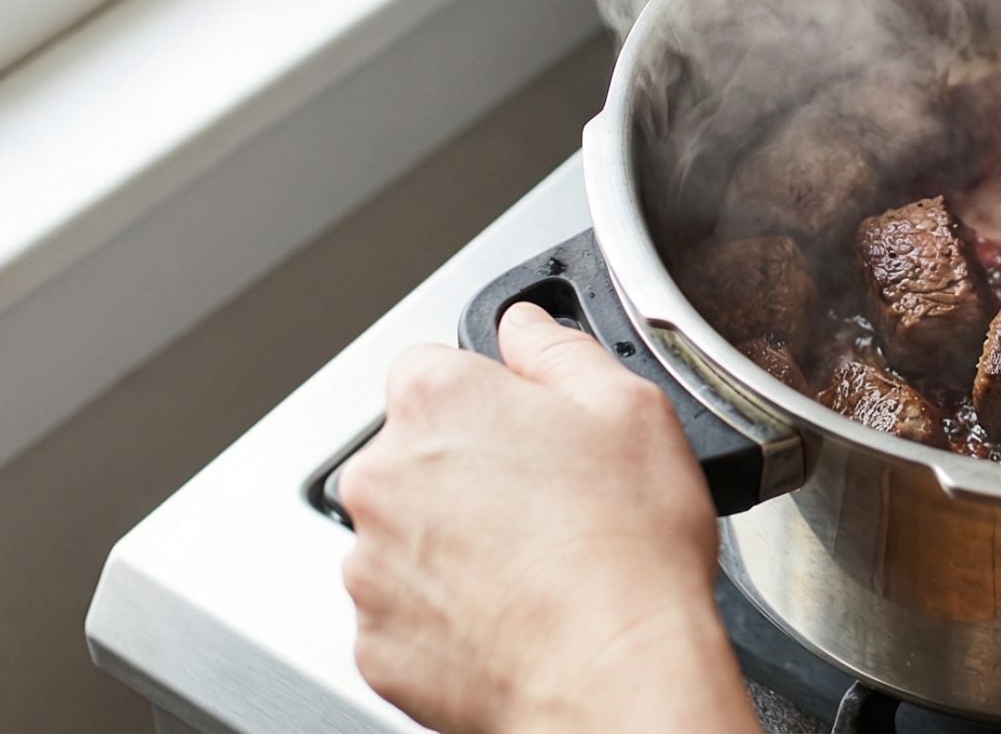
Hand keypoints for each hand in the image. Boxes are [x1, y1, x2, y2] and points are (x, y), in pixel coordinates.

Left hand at [338, 304, 756, 733]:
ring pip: (409, 535)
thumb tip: (524, 324)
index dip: (490, 396)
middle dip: (471, 471)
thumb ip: (558, 348)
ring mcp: (371, 567)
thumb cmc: (627, 549)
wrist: (614, 675)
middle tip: (548, 503)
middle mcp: (382, 478)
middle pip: (416, 453)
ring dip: (456, 543)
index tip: (529, 429)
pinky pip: (407, 611)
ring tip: (537, 567)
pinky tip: (513, 614)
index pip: (433, 366)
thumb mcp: (630, 406)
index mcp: (437, 402)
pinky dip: (448, 613)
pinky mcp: (376, 643)